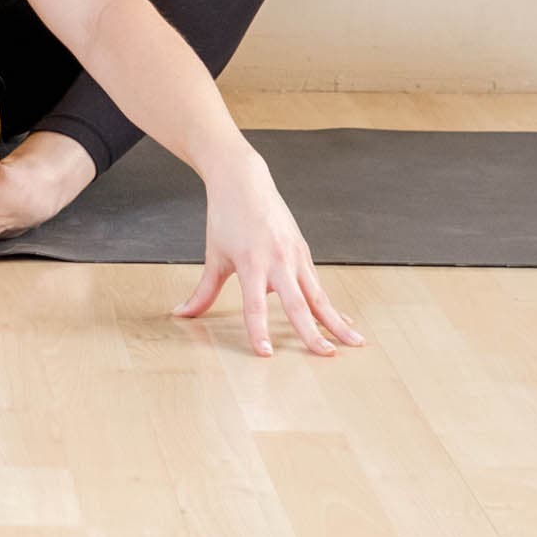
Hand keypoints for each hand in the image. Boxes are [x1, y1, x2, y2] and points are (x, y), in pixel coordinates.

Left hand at [173, 146, 364, 355]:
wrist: (243, 180)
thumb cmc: (226, 218)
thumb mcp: (214, 256)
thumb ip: (203, 291)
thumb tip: (180, 314)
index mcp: (251, 263)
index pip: (255, 305)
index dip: (259, 330)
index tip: (266, 354)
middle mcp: (277, 260)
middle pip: (298, 304)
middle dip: (313, 332)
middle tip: (327, 356)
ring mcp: (295, 255)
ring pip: (318, 295)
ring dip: (337, 321)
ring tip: (356, 343)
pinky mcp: (303, 251)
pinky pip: (318, 285)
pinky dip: (330, 305)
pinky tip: (344, 322)